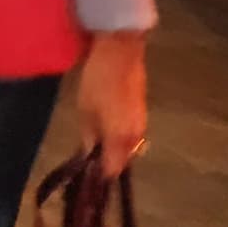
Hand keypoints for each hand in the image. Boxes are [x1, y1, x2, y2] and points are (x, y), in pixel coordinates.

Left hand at [77, 32, 146, 174]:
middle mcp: (137, 135)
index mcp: (122, 138)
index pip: (113, 169)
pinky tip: (105, 125)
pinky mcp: (142, 110)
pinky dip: (118, 134)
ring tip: (94, 140)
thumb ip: (89, 134)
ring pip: (127, 145)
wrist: (121, 51)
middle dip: (106, 160)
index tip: (86, 175)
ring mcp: (142, 122)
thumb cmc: (99, 80)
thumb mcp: (85, 108)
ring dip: (113, 146)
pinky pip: (130, 132)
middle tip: (87, 156)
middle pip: (122, 158)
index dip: (99, 174)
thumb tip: (89, 152)